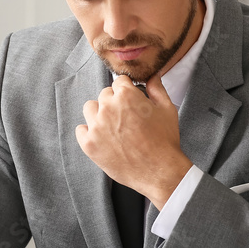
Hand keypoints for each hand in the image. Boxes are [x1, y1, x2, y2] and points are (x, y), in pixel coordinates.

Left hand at [75, 74, 192, 209]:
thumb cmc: (165, 140)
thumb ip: (157, 88)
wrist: (159, 171)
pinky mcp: (89, 144)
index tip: (130, 101)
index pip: (119, 82)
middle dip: (114, 102)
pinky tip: (102, 138)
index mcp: (126, 95)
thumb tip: (151, 76)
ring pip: (90, 109)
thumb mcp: (167, 109)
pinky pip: (81, 130)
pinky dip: (89, 132)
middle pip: (104, 95)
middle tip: (126, 118)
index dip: (127, 91)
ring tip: (113, 127)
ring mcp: (96, 126)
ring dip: (99, 114)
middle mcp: (108, 107)